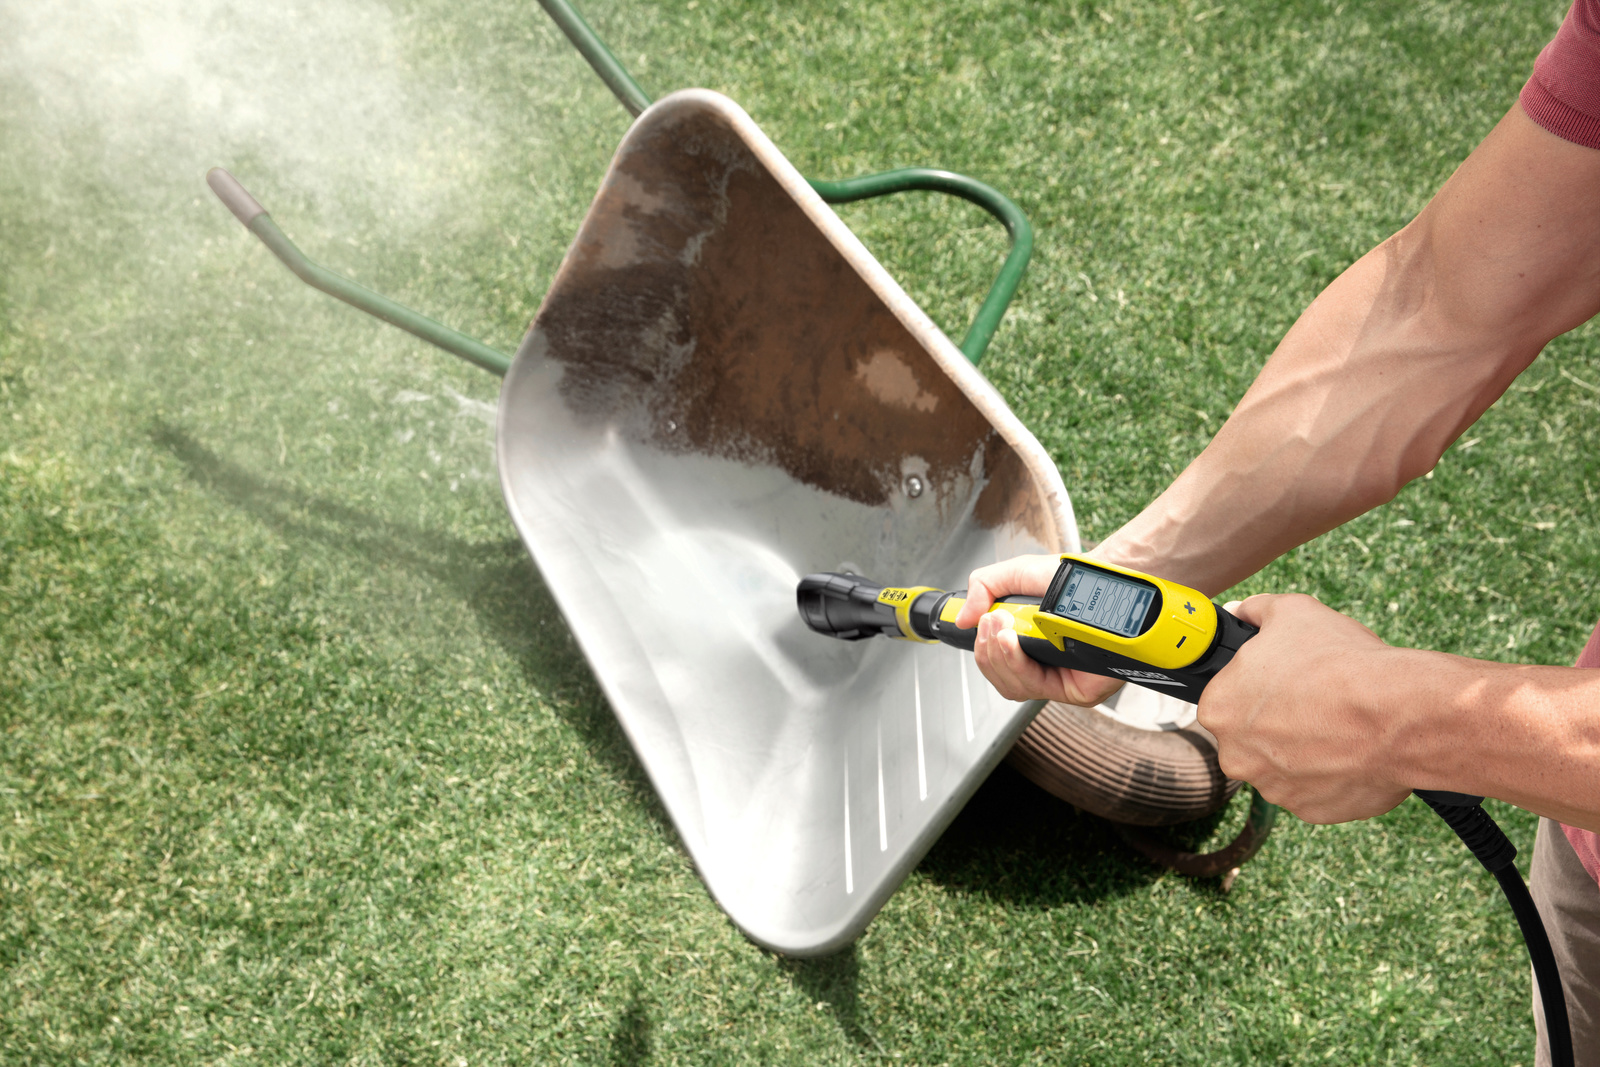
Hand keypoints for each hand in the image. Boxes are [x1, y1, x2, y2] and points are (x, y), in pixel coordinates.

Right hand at [954, 554, 1124, 706]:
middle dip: (987, 650)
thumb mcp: (1015, 575)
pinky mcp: (1078, 691)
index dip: (982, 650)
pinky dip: (1017, 664)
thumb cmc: (1068, 578)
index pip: (996, 665)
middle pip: (1001, 679)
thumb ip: (983, 589)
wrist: (1101, 579)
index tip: (976, 624)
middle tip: (991, 620)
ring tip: (1002, 626)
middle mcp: (1046, 668)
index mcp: (1030, 648)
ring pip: (1014, 686)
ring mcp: (1061, 681)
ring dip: (999, 656)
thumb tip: (962, 620)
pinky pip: (1037, 687)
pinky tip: (1013, 642)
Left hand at [1201, 593, 1413, 822]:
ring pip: (1283, 764)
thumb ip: (1256, 610)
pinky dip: (1332, 774)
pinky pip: (1315, 790)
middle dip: (1279, 720)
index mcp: (1219, 709)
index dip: (1258, 686)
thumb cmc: (1339, 662)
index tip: (1285, 680)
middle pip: (1252, 735)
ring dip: (1305, 749)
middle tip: (1316, 700)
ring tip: (1341, 724)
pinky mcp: (1309, 811)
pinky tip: (1354, 750)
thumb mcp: (1292, 611)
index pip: (1228, 698)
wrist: (1397, 714)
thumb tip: (1242, 611)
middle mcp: (1236, 756)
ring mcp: (1272, 788)